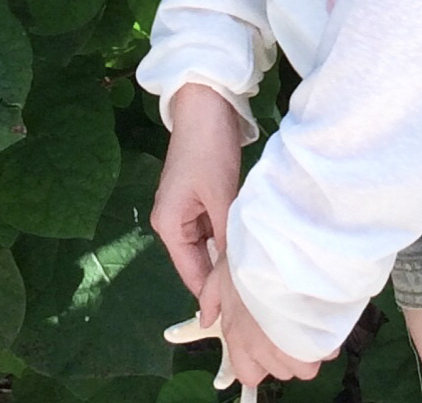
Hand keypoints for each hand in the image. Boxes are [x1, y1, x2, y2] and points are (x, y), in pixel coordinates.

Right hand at [150, 82, 245, 300]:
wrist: (206, 104)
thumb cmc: (209, 149)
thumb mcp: (220, 196)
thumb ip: (225, 238)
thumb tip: (233, 278)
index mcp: (167, 225)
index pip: (191, 274)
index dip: (212, 295)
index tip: (238, 316)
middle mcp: (171, 222)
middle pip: (198, 262)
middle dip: (221, 276)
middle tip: (252, 298)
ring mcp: (184, 210)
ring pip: (208, 245)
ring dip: (226, 254)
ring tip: (254, 274)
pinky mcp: (197, 198)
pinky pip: (212, 228)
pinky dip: (227, 235)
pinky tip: (247, 244)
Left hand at [197, 247, 336, 389]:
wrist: (282, 245)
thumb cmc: (250, 256)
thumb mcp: (220, 272)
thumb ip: (210, 299)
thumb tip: (206, 319)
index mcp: (238, 337)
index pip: (249, 374)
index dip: (260, 363)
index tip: (268, 341)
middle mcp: (264, 349)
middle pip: (282, 371)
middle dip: (289, 354)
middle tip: (291, 326)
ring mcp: (293, 346)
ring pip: (307, 366)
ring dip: (310, 349)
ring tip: (310, 322)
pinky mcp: (319, 337)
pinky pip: (328, 349)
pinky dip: (329, 338)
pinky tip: (324, 315)